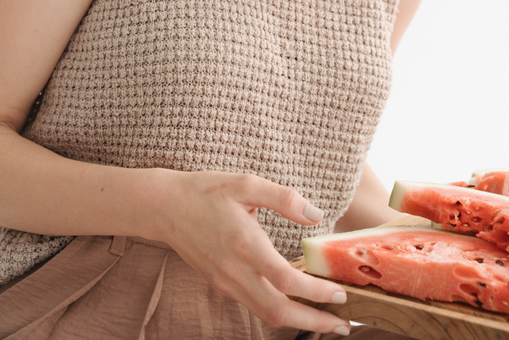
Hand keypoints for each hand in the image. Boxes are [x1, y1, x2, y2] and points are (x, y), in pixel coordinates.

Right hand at [147, 170, 350, 334]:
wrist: (165, 207)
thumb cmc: (206, 191)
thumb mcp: (246, 184)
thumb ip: (284, 198)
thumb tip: (317, 215)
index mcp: (245, 245)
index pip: (287, 282)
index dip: (318, 292)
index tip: (341, 293)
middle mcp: (235, 271)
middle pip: (279, 312)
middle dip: (314, 322)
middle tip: (343, 325)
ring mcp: (226, 282)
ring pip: (265, 315)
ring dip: (298, 321)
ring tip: (324, 319)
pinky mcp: (220, 284)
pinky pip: (253, 305)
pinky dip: (278, 309)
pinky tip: (293, 300)